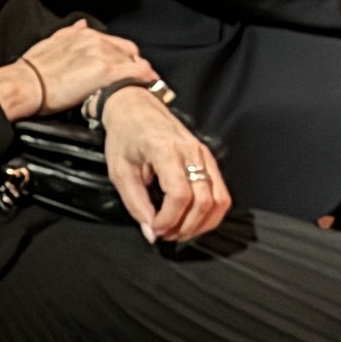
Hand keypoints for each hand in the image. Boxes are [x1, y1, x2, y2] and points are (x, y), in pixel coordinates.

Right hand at [0, 18, 157, 117]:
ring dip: (142, 73)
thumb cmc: (33, 69)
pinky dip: (145, 79)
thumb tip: (82, 24)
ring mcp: (103, 55)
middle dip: (135, 64)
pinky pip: (135, 73)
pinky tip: (149, 88)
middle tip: (138, 80)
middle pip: (128, 51)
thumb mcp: (52, 42)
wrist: (26, 84)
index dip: (124, 56)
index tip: (126, 67)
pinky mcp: (106, 72)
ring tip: (145, 87)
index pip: (116, 43)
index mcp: (84, 35)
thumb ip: (70, 33)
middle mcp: (96, 41)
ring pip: (135, 61)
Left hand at [101, 85, 229, 240]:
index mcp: (165, 151)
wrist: (136, 106)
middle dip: (185, 227)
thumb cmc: (125, 135)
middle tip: (166, 234)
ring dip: (201, 224)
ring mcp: (204, 154)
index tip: (156, 229)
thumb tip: (151, 233)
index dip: (169, 219)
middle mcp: (191, 152)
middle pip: (203, 201)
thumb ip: (136, 204)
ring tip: (180, 231)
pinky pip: (221, 193)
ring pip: (219, 200)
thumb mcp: (119, 171)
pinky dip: (211, 213)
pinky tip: (193, 220)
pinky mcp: (208, 159)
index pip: (179, 195)